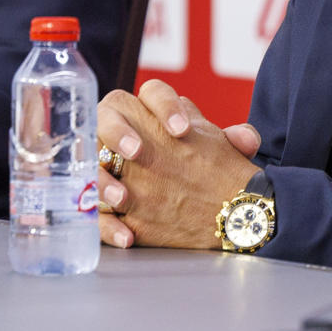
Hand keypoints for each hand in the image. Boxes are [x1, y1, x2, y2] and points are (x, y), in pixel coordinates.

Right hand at [95, 79, 258, 249]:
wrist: (198, 209)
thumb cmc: (202, 171)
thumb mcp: (219, 156)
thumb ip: (234, 143)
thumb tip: (245, 139)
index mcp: (153, 113)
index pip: (152, 93)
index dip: (164, 106)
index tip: (183, 131)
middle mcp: (122, 132)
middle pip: (106, 115)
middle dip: (117, 130)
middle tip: (136, 151)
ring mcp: (104, 166)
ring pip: (86, 161)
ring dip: (101, 179)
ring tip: (123, 197)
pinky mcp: (100, 201)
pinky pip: (93, 209)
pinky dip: (106, 225)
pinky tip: (126, 237)